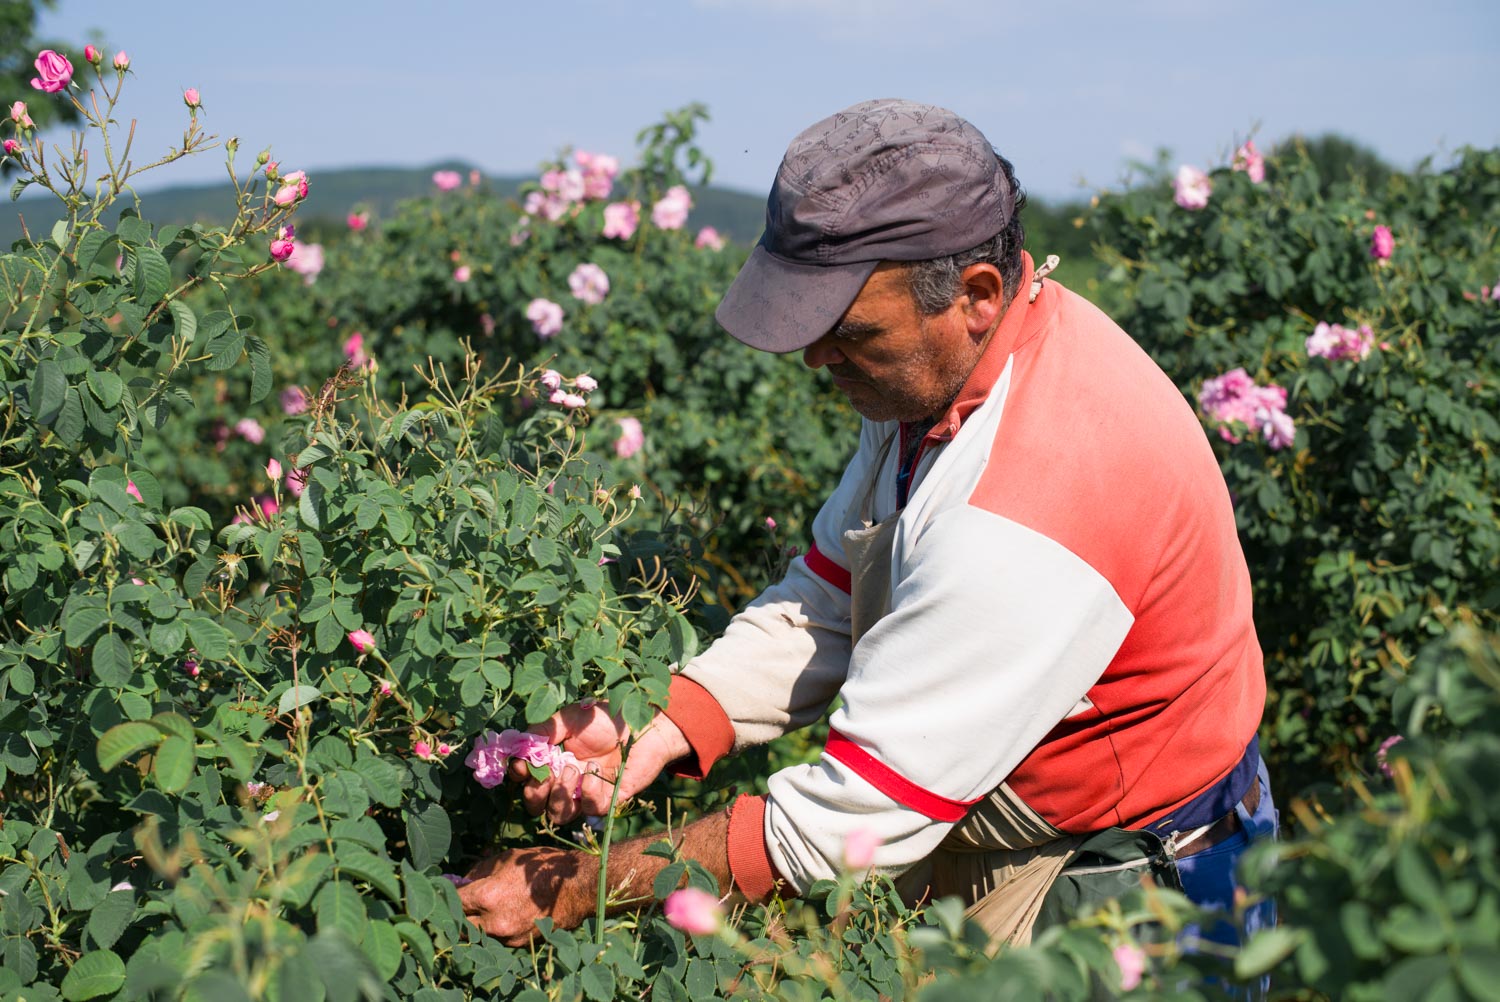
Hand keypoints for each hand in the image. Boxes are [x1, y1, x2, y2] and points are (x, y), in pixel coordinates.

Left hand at [458, 847, 589, 945]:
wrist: (577, 887)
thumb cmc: (542, 866)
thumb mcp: (507, 858)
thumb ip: (479, 872)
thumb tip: (463, 881)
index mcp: (486, 896)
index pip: (452, 902)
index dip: (447, 896)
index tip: (447, 892)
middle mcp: (492, 921)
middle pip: (459, 926)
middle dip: (457, 915)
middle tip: (461, 905)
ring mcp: (506, 937)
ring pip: (478, 935)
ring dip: (477, 924)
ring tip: (485, 909)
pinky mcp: (519, 945)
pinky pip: (498, 938)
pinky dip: (496, 929)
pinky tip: (505, 914)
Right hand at [512, 702, 690, 824]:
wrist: (641, 722)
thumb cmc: (605, 719)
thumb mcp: (569, 719)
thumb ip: (544, 730)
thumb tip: (520, 744)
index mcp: (552, 763)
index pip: (525, 781)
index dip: (519, 778)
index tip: (521, 766)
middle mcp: (565, 783)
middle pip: (537, 807)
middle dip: (534, 794)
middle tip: (544, 776)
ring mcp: (586, 795)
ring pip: (559, 815)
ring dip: (560, 794)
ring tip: (573, 768)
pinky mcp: (608, 801)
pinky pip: (590, 809)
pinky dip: (589, 791)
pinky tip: (596, 770)